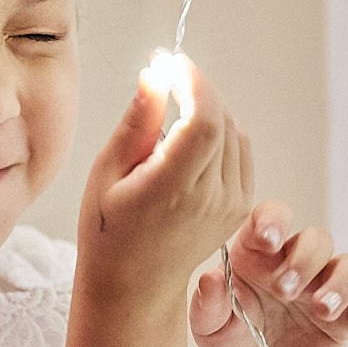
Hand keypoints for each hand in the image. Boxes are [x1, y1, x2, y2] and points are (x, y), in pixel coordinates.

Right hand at [76, 56, 251, 302]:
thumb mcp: (107, 173)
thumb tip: (155, 76)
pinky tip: (190, 133)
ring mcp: (232, 204)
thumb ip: (136, 123)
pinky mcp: (240, 206)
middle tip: (166, 71)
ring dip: (208, 107)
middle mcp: (212, 196)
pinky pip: (240, 151)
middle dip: (196, 87)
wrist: (134, 285)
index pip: (205, 119)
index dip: (192, 81)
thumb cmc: (108, 231)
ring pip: (234, 131)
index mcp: (175, 189)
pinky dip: (220, 131)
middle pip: (222, 119)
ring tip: (173, 101)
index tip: (169, 61)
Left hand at [189, 202, 347, 346]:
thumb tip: (210, 280)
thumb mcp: (207, 326)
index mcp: (259, 252)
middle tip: (285, 290)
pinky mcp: (347, 319)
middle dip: (304, 261)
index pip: (272, 217)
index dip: (273, 220)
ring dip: (341, 284)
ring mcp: (325, 287)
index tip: (267, 239)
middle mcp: (297, 262)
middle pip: (316, 240)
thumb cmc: (229, 334)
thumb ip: (207, 304)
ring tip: (322, 309)